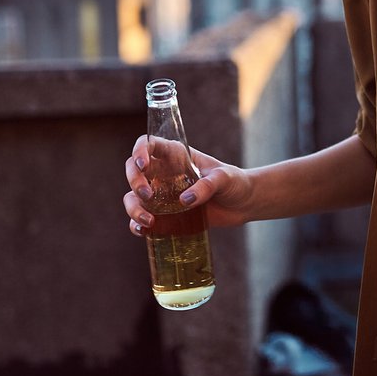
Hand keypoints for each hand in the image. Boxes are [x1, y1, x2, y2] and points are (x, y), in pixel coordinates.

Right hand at [122, 136, 254, 235]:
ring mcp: (162, 194)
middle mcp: (164, 173)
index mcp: (176, 155)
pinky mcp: (165, 214)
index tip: (143, 164)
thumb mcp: (225, 178)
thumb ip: (207, 185)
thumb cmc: (235, 183)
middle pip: (134, 170)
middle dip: (134, 181)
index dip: (140, 151)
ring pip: (133, 196)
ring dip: (133, 207)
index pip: (149, 144)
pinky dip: (137, 225)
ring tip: (149, 221)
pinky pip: (142, 219)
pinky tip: (144, 231)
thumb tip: (185, 200)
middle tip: (148, 194)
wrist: (244, 204)